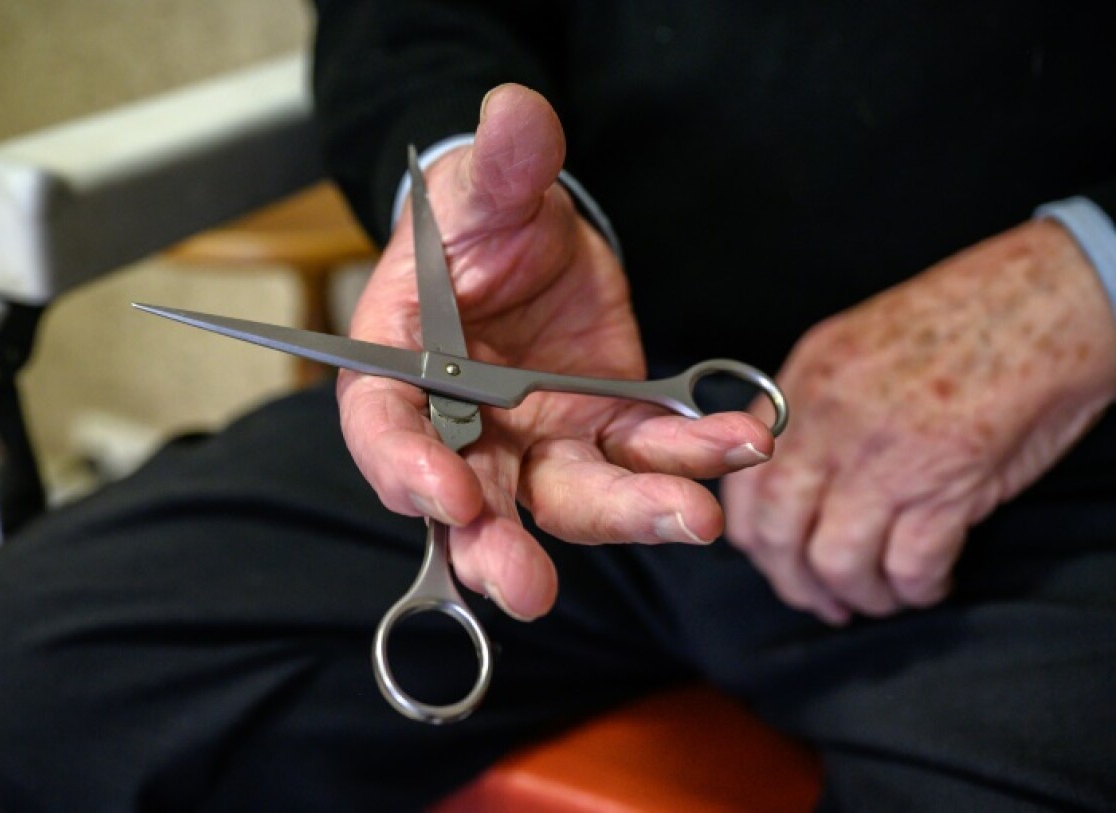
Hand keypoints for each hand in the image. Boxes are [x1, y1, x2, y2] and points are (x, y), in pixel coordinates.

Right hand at [338, 84, 773, 619]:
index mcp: (403, 373)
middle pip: (475, 501)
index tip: (449, 500)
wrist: (528, 237)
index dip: (407, 472)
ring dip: (629, 516)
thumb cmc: (476, 221)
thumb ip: (499, 167)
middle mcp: (466, 428)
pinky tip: (739, 442)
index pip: (388, 433)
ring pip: (573, 498)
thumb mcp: (482, 190)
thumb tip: (515, 113)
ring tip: (694, 515)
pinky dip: (693, 455)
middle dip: (499, 547)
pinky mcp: (604, 432)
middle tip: (528, 587)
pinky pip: (648, 454)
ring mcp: (538, 441)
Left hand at [724, 219, 1115, 623]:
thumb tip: (788, 473)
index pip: (741, 480)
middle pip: (777, 532)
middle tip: (818, 598)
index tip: (771, 556)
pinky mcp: (946, 486)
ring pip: (836, 560)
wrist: (1044, 302)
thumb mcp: (853, 347)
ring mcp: (884, 457)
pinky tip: (927, 584)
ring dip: (856, 594)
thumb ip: (810, 408)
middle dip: (793, 581)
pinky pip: (909, 566)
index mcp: (802, 385)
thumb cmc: (960, 321)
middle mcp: (829, 423)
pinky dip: (915, 590)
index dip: (752, 534)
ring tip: (877, 597)